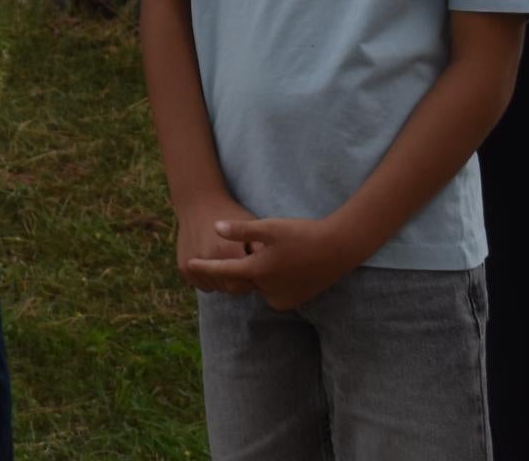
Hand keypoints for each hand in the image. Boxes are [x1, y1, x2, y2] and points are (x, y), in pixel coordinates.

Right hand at [171, 191, 255, 292]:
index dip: (252, 280)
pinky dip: (210, 281)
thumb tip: (276, 269)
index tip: (254, 270)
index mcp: (227, 251)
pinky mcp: (182, 266)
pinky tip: (214, 265)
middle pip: (230, 288)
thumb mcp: (250, 225)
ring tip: (228, 265)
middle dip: (239, 282)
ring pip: (216, 288)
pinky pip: (202, 285)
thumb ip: (261, 248)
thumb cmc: (230, 213)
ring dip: (223, 282)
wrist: (199, 201)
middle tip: (242, 269)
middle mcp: (208, 259)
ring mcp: (192, 264)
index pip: (245, 284)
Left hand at [191, 214, 367, 311]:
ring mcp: (282, 297)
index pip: (224, 271)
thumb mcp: (269, 227)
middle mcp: (268, 289)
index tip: (189, 263)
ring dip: (255, 275)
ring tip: (263, 256)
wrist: (339, 249)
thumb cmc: (302, 233)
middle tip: (233, 253)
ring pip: (257, 286)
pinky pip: (272, 292)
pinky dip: (269, 281)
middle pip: (241, 280)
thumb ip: (241, 230)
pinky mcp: (294, 300)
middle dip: (234, 269)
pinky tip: (278, 266)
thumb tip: (215, 227)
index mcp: (259, 271)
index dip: (205, 266)